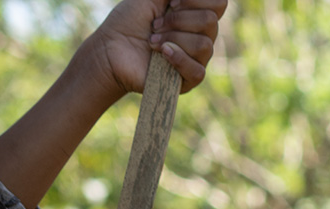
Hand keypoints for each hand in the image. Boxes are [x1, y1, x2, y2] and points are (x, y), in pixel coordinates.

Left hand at [87, 0, 226, 99]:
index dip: (197, 0)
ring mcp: (197, 59)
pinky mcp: (189, 80)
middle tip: (155, 24)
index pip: (219, 4)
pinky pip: (198, 70)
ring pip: (204, 45)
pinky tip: (162, 54)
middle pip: (210, 21)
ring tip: (152, 42)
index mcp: (195, 14)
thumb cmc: (129, 22)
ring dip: (173, 39)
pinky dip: (178, 59)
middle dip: (178, 20)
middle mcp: (201, 36)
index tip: (172, 2)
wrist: (110, 49)